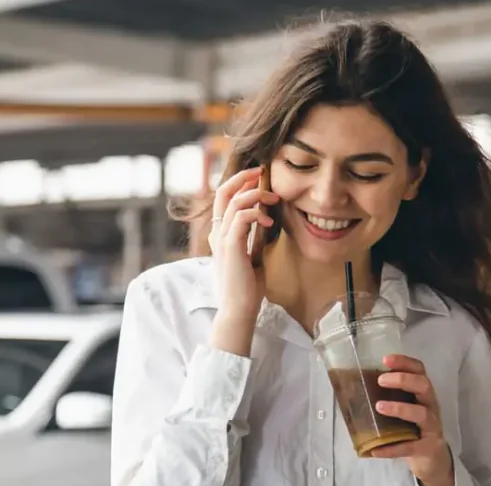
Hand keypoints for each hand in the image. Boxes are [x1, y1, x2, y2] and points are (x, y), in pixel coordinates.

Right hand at [208, 166, 279, 321]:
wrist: (239, 309)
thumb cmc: (247, 288)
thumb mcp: (253, 257)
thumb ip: (254, 239)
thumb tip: (266, 223)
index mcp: (220, 235)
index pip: (224, 200)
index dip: (238, 183)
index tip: (258, 177)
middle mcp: (217, 233)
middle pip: (223, 192)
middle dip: (242, 177)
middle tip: (261, 171)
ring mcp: (221, 239)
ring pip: (234, 201)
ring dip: (256, 194)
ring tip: (273, 199)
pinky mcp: (230, 246)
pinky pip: (241, 217)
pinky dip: (257, 213)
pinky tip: (269, 221)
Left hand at [372, 354, 455, 485]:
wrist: (432, 459)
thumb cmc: (413, 429)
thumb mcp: (404, 410)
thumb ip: (387, 399)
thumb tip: (351, 390)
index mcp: (422, 394)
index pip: (419, 371)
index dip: (405, 362)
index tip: (385, 359)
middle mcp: (430, 406)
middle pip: (423, 385)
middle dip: (403, 380)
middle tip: (381, 380)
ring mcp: (432, 427)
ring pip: (421, 413)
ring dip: (399, 408)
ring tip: (379, 407)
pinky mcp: (427, 448)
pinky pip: (409, 447)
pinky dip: (392, 448)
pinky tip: (375, 450)